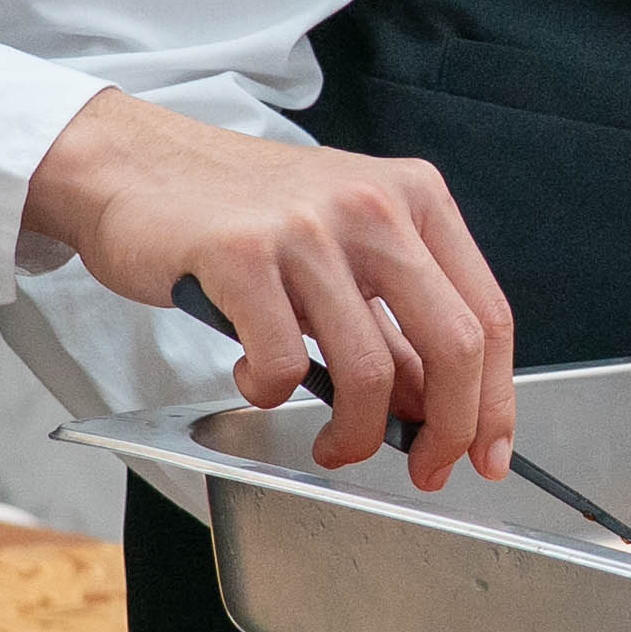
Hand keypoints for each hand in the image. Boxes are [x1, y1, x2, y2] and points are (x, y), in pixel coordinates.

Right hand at [23, 88, 516, 487]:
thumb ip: (392, 316)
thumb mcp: (341, 243)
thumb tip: (433, 407)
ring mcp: (307, 228)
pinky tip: (252, 378)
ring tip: (330, 442)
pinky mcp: (241, 253)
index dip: (494, 401)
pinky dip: (269, 395)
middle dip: (447, 431)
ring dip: (354, 434)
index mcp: (414, 197)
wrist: (137, 162)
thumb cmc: (241, 210)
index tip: (485, 453)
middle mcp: (373, 205)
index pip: (488, 316)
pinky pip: (282, 366)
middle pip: (454, 347)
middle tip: (422, 469)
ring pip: (370, 372)